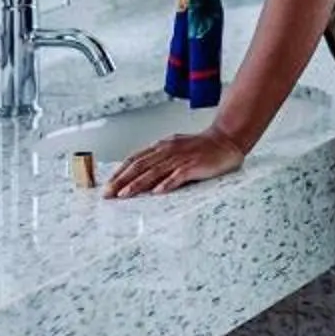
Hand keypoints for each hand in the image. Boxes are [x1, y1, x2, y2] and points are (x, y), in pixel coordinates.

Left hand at [102, 128, 246, 198]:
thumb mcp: (175, 149)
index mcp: (161, 146)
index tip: (108, 184)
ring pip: (154, 171)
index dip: (119, 172)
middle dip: (122, 180)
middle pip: (140, 166)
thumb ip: (158, 160)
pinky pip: (179, 175)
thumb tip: (140, 175)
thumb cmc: (201, 147)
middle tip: (108, 193)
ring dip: (138, 184)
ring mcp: (181, 158)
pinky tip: (157, 191)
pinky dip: (167, 183)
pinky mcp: (195, 165)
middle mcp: (168, 150)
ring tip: (124, 195)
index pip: (135, 159)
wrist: (226, 140)